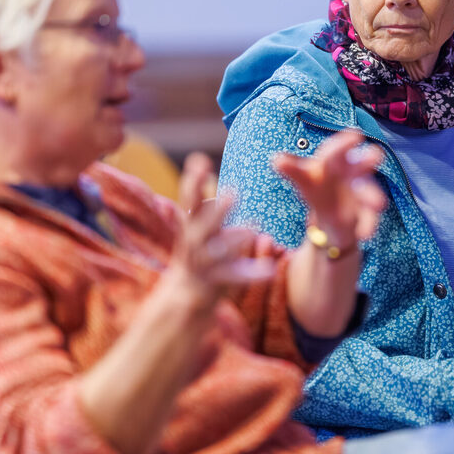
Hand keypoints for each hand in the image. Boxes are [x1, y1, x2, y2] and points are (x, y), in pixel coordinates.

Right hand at [165, 153, 276, 308]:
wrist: (184, 294)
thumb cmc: (197, 251)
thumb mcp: (197, 224)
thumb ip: (201, 198)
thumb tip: (198, 160)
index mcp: (191, 225)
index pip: (190, 200)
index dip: (194, 181)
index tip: (198, 160)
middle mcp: (193, 243)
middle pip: (201, 225)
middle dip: (216, 210)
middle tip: (232, 193)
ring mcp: (202, 264)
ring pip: (216, 253)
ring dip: (233, 240)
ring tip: (251, 229)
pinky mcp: (213, 283)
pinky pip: (233, 277)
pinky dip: (250, 274)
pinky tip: (270, 270)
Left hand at [273, 129, 385, 250]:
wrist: (330, 217)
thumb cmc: (319, 188)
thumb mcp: (306, 181)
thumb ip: (294, 171)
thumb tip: (276, 159)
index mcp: (335, 163)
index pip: (337, 151)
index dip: (344, 144)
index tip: (355, 135)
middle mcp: (352, 175)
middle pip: (360, 165)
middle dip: (367, 160)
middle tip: (375, 155)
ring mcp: (360, 195)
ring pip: (369, 193)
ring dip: (373, 197)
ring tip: (377, 203)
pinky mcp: (364, 215)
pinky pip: (368, 219)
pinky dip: (368, 225)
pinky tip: (364, 233)